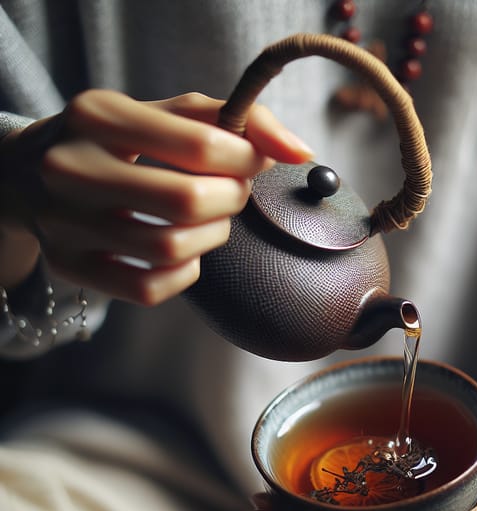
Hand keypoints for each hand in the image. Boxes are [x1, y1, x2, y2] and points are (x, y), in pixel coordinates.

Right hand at [0, 89, 312, 300]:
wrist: (33, 173)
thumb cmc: (120, 143)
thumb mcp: (167, 113)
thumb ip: (237, 120)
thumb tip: (300, 151)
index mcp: (98, 115)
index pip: (201, 144)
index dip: (247, 158)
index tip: (253, 161)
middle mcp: (71, 168)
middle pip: (187, 202)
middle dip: (231, 199)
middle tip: (233, 192)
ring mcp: (65, 223)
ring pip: (171, 249)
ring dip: (212, 237)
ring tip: (209, 220)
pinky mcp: (70, 265)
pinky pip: (149, 288)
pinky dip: (184, 273)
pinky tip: (183, 251)